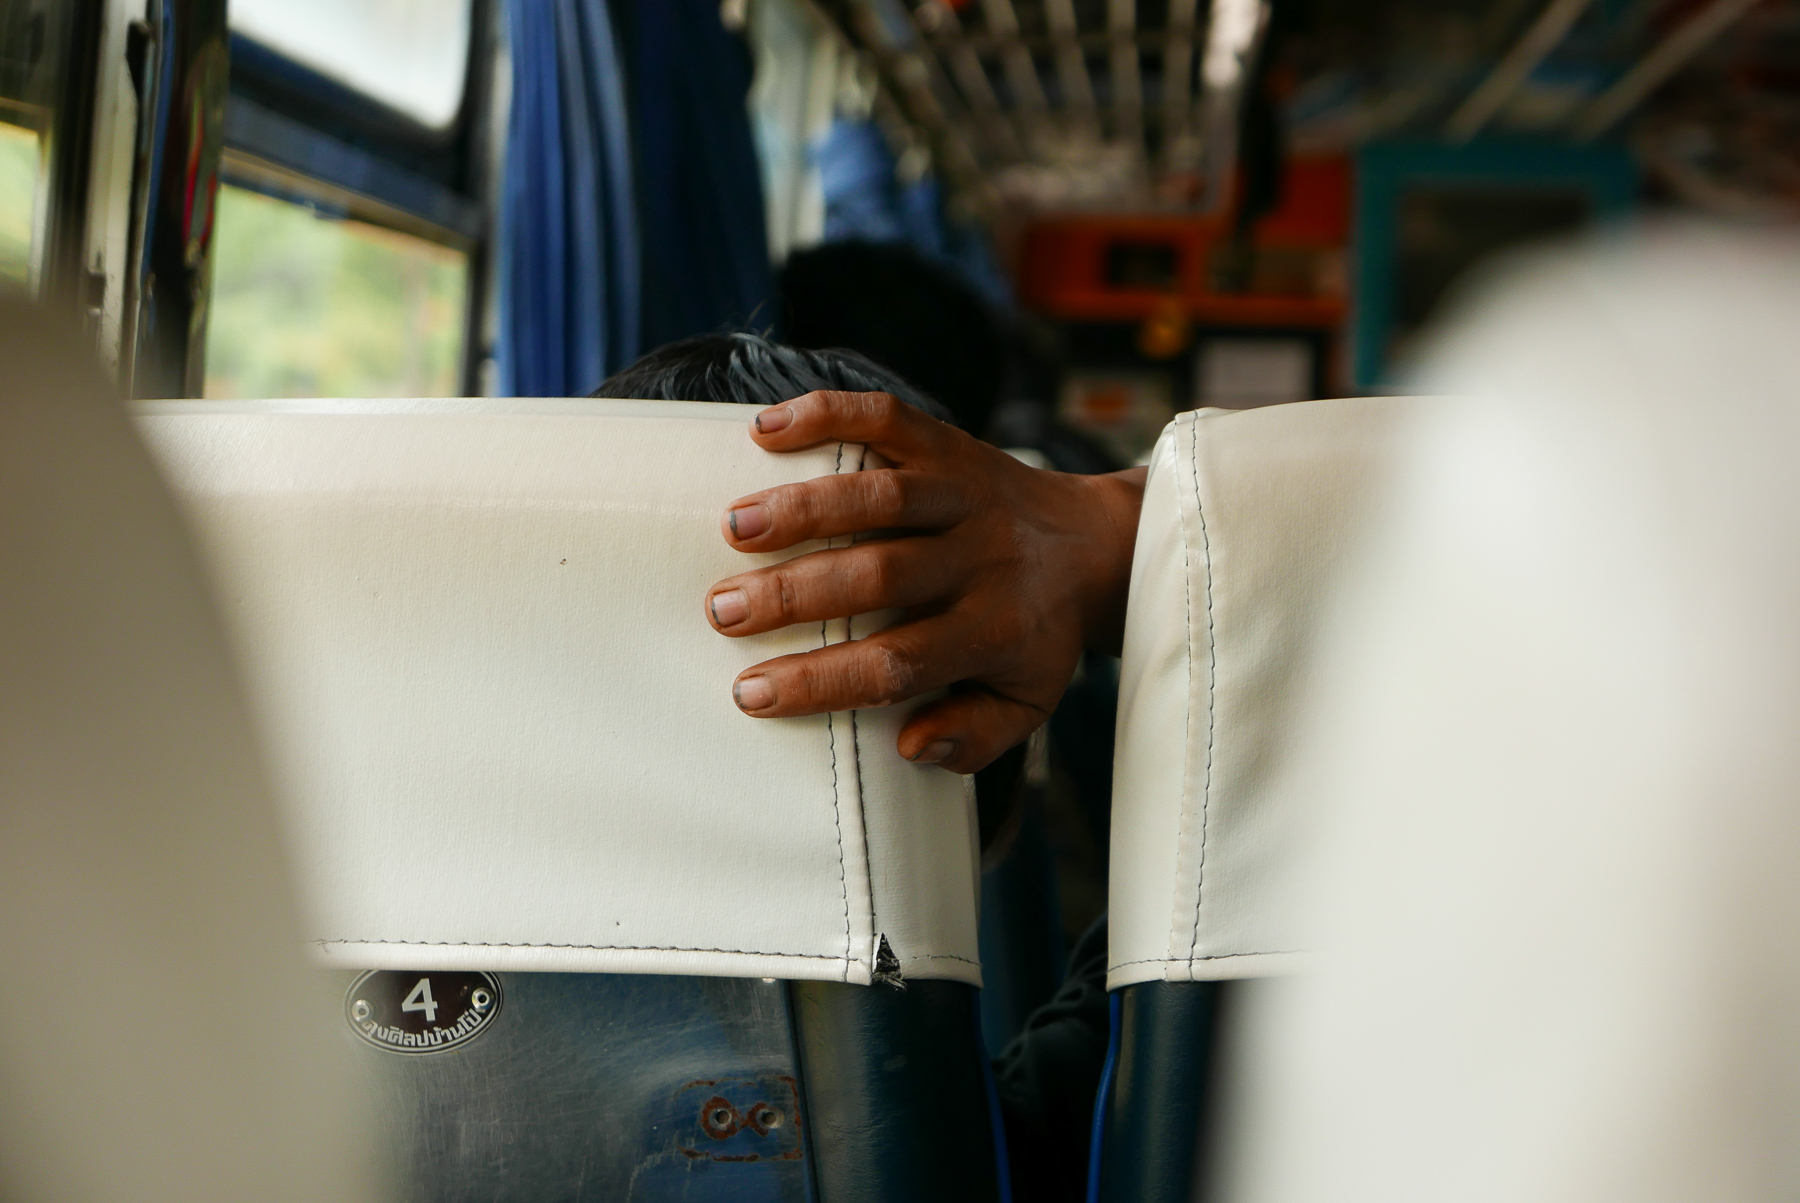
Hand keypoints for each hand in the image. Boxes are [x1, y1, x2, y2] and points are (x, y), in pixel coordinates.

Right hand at [703, 390, 1144, 773]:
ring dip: (803, 507)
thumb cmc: (1036, 635)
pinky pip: (889, 419)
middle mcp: (982, 557)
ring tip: (734, 528)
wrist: (1094, 544)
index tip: (751, 694)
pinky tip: (766, 430)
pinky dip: (828, 415)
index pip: (899, 663)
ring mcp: (965, 493)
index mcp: (995, 630)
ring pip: (882, 495)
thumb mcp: (1025, 702)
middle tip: (721, 611)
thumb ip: (973, 736)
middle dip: (794, 594)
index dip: (821, 680)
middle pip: (881, 576)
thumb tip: (910, 745)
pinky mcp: (950, 444)